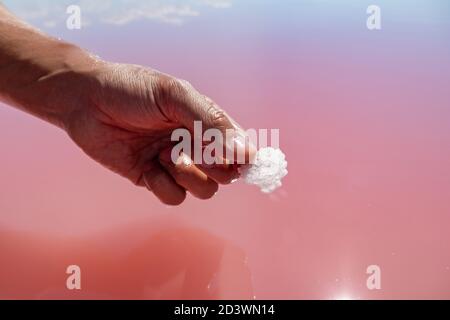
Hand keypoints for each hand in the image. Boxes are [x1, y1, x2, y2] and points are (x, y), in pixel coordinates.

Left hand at [62, 61, 254, 204]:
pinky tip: (148, 166)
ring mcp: (174, 164)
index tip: (243, 162)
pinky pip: (174, 197)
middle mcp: (194, 145)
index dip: (244, 158)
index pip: (238, 146)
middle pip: (225, 174)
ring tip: (165, 156)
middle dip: (214, 167)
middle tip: (192, 151)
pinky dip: (163, 185)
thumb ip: (210, 122)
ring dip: (188, 177)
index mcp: (205, 122)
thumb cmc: (132, 90)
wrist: (85, 101)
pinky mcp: (153, 179)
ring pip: (204, 190)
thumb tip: (247, 152)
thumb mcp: (174, 96)